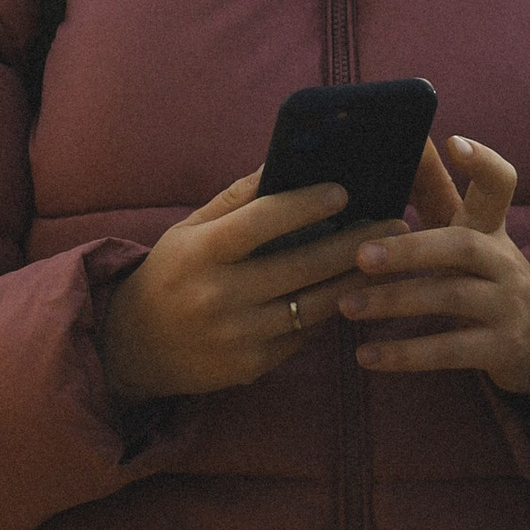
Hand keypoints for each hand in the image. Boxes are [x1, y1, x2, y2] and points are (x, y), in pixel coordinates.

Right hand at [101, 171, 371, 405]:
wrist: (133, 349)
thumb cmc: (170, 276)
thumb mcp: (188, 232)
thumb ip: (235, 200)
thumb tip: (285, 162)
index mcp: (199, 253)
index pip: (260, 222)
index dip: (305, 205)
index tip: (344, 191)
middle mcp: (218, 295)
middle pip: (302, 264)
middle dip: (355, 242)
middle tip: (396, 222)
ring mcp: (237, 335)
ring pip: (315, 304)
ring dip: (357, 278)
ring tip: (389, 257)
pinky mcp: (252, 366)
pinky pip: (305, 334)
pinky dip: (330, 311)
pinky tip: (354, 291)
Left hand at [341, 135, 529, 409]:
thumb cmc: (489, 279)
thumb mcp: (470, 235)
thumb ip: (434, 193)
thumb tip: (404, 139)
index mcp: (491, 227)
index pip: (500, 185)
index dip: (482, 161)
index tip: (453, 141)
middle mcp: (503, 261)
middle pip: (462, 246)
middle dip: (410, 250)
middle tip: (360, 255)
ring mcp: (508, 306)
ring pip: (452, 298)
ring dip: (396, 302)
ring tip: (346, 306)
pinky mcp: (504, 349)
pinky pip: (452, 350)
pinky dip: (407, 354)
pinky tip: (366, 356)